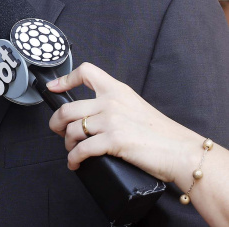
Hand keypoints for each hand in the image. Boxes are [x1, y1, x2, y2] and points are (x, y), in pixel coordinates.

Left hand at [47, 62, 201, 184]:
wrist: (181, 151)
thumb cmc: (162, 134)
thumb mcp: (135, 107)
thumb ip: (115, 105)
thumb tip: (92, 115)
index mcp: (117, 90)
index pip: (86, 72)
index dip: (65, 79)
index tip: (54, 87)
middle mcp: (111, 102)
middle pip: (67, 108)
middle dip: (56, 123)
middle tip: (58, 131)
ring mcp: (111, 120)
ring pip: (72, 130)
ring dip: (67, 144)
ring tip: (72, 151)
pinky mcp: (113, 140)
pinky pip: (81, 149)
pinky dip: (73, 159)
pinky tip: (75, 163)